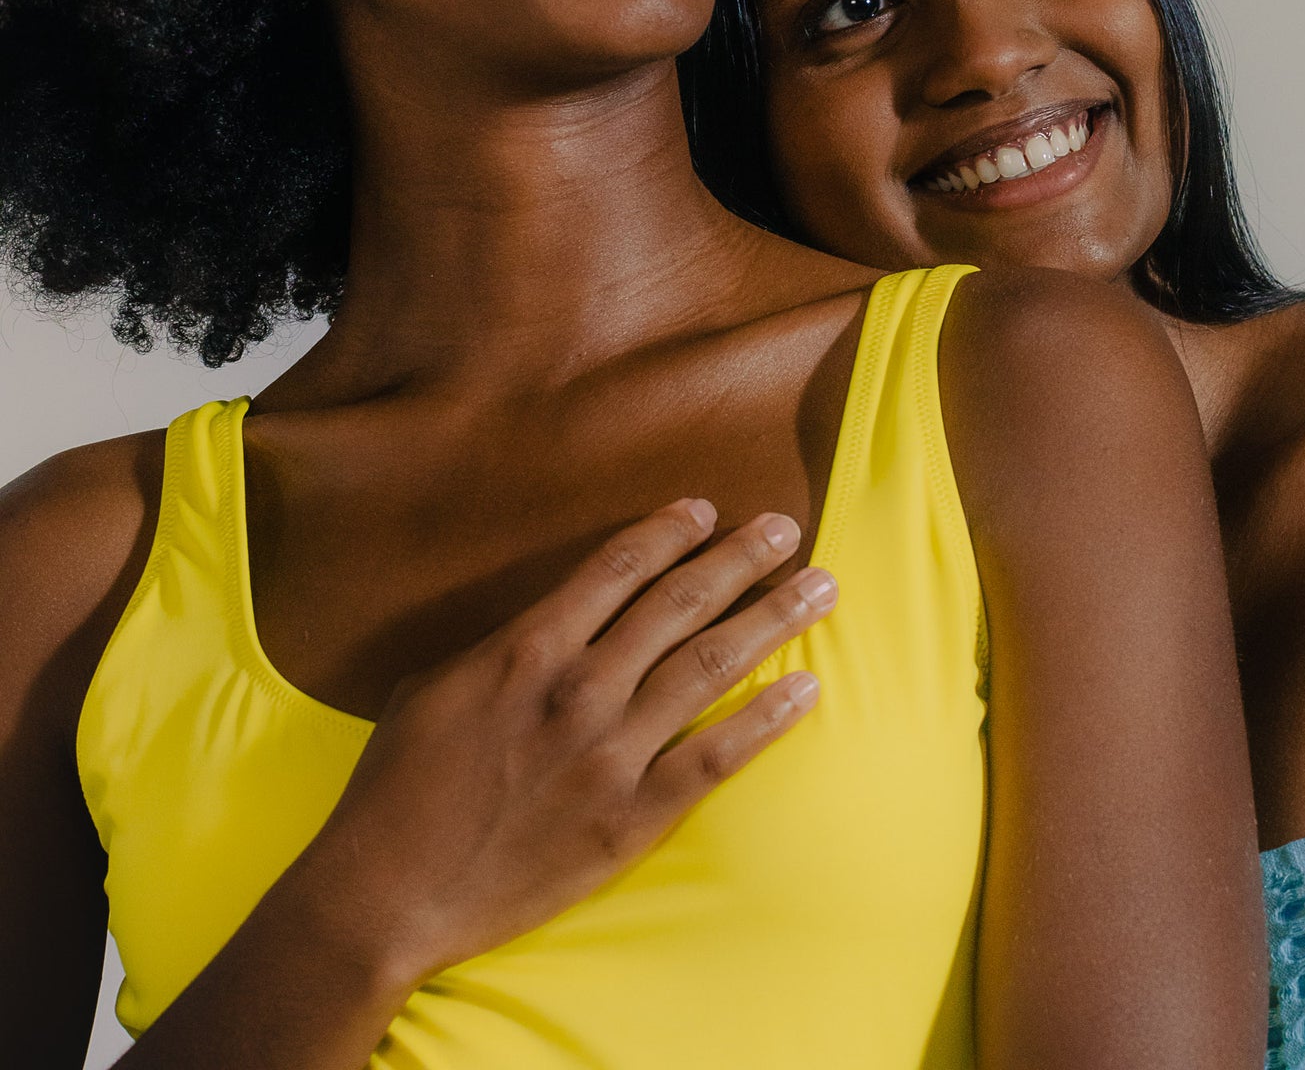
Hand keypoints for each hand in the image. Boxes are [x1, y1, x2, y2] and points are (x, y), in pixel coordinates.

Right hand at [303, 498, 834, 990]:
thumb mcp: (436, 685)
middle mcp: (578, 687)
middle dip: (741, 559)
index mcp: (527, 647)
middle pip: (680, 603)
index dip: (670, 532)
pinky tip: (806, 689)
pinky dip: (765, 720)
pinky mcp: (626, 819)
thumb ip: (501, 647)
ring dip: (772, 619)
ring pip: (710, 666)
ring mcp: (608, 754)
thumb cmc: (396, 788)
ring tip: (821, 588)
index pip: (619, 568)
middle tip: (787, 530)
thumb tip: (548, 621)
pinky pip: (713, 758)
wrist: (384, 893)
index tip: (708, 510)